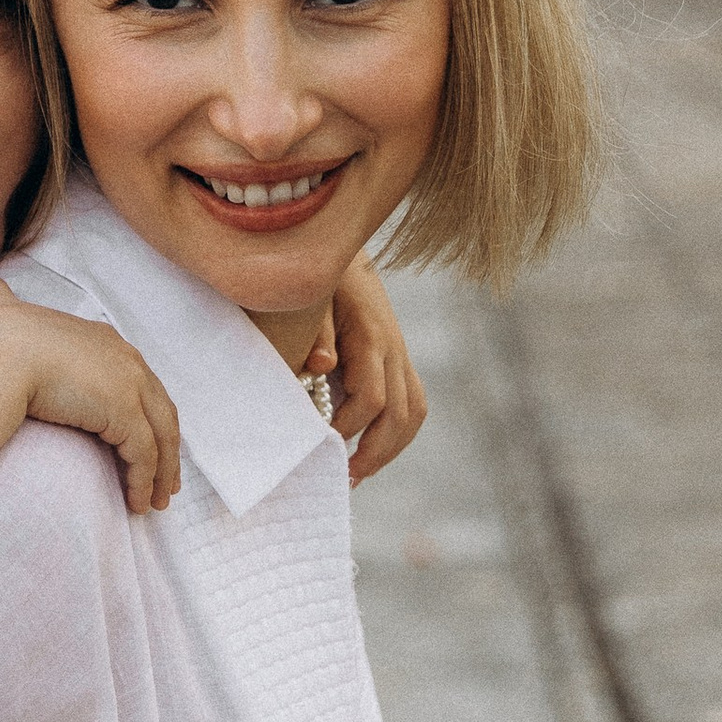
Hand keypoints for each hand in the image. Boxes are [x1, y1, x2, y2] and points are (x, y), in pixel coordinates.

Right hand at [0, 279, 180, 513]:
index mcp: (103, 339)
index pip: (139, 380)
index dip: (146, 411)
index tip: (146, 439)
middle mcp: (126, 359)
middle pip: (160, 409)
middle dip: (166, 447)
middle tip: (164, 479)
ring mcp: (129, 385)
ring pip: (160, 437)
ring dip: (160, 472)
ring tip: (153, 502)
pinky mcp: (124, 412)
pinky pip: (143, 455)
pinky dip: (144, 481)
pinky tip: (136, 503)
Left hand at [323, 254, 426, 485]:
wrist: (334, 243)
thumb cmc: (314, 280)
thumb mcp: (308, 300)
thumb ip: (314, 333)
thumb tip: (321, 366)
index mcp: (371, 337)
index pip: (371, 399)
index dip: (348, 428)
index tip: (321, 445)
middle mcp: (394, 349)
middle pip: (400, 415)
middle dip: (374, 452)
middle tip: (344, 478)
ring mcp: (401, 354)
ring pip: (413, 413)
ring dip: (389, 449)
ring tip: (357, 473)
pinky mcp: (399, 359)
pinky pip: (413, 404)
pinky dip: (397, 434)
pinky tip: (370, 451)